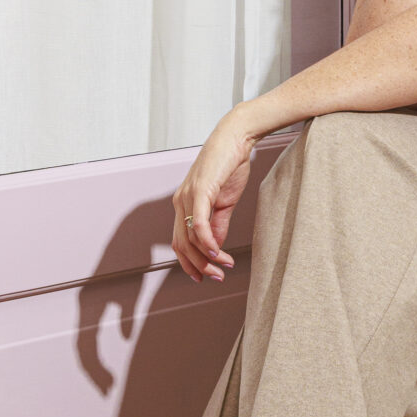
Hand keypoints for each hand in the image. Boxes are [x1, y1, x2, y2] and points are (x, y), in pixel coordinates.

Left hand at [172, 109, 256, 282]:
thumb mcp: (224, 202)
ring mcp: (187, 196)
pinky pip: (198, 224)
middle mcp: (180, 202)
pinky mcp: (199, 191)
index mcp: (184, 204)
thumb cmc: (229, 165)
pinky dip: (207, 243)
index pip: (180, 242)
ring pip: (189, 239)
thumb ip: (218, 225)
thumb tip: (215, 247)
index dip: (190, 263)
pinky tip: (218, 253)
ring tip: (223, 268)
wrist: (236, 138)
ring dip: (207, 259)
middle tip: (216, 278)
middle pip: (182, 245)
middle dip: (198, 267)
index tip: (205, 276)